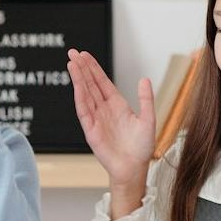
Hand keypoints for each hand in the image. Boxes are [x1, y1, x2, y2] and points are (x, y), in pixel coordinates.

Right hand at [67, 49, 152, 205]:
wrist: (134, 168)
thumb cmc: (141, 148)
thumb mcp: (148, 119)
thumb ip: (146, 99)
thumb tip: (144, 79)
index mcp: (117, 105)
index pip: (102, 82)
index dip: (93, 68)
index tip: (84, 55)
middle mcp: (104, 110)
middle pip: (90, 84)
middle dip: (82, 68)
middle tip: (73, 52)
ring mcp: (96, 119)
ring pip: (85, 94)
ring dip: (78, 79)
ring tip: (71, 64)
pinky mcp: (91, 131)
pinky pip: (84, 111)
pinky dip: (80, 98)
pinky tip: (77, 86)